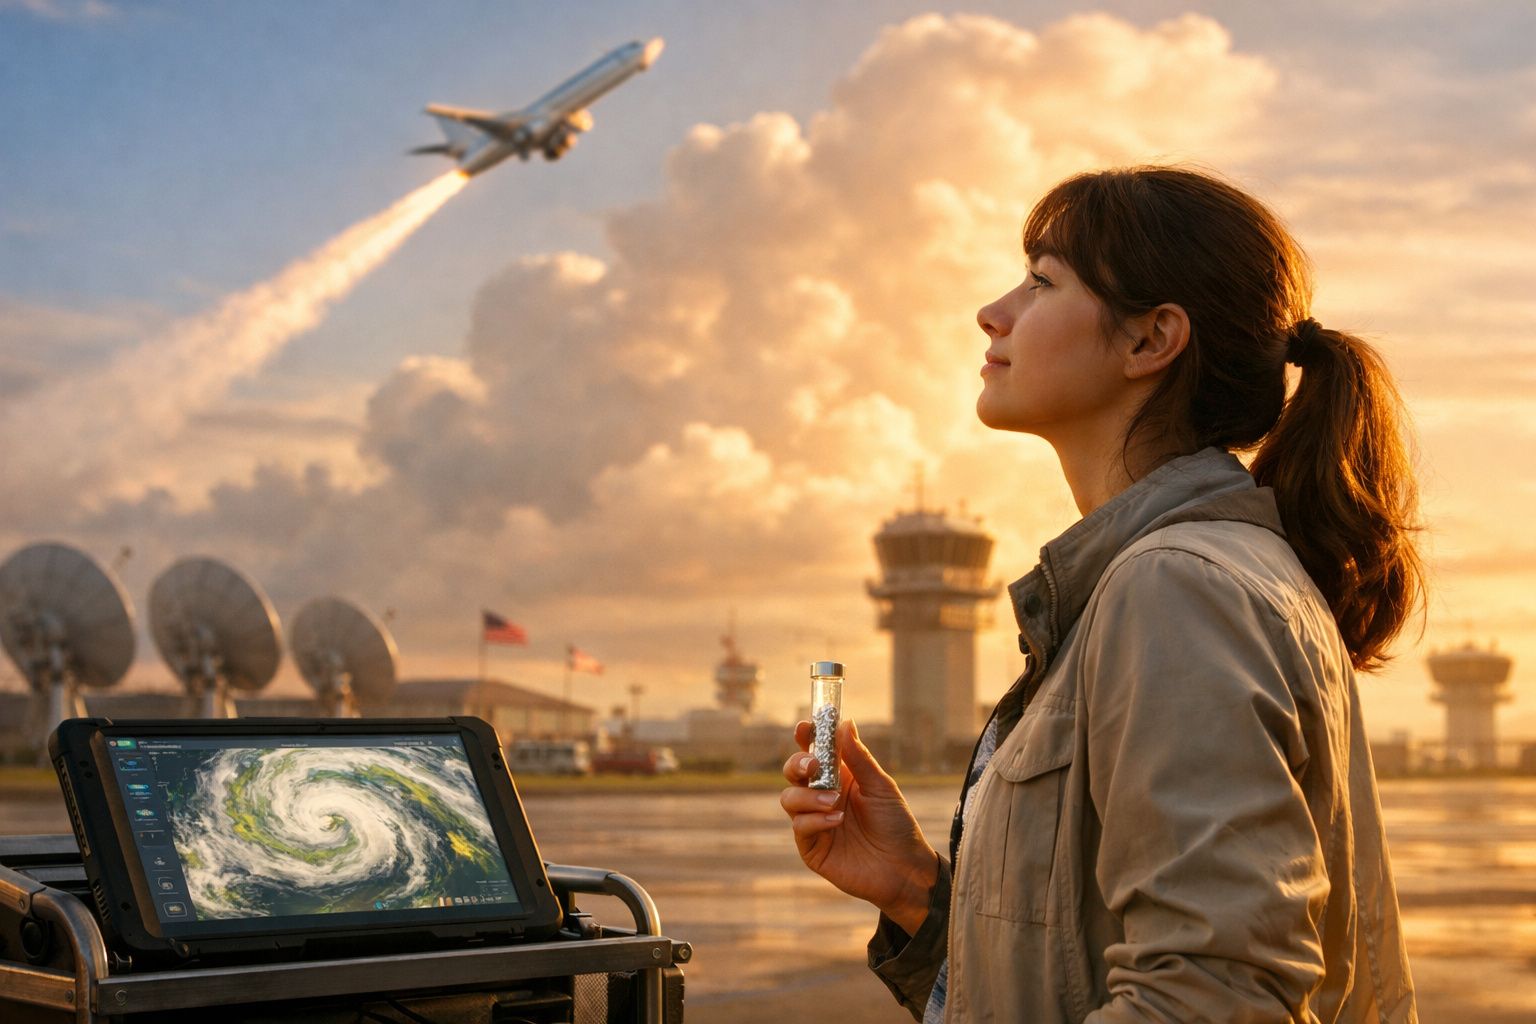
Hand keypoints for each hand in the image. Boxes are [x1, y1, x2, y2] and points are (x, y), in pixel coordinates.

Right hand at [779, 718, 937, 933]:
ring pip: (789, 798)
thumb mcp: (881, 786)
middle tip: (813, 764)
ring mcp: (814, 822)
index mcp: (839, 777)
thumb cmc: (896, 825)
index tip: (805, 726)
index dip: (805, 737)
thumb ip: (859, 758)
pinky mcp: (811, 847)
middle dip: (797, 763)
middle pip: (793, 772)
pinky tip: (836, 821)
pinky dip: (814, 819)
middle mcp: (822, 796)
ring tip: (834, 801)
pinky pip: (799, 826)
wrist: (904, 868)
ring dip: (808, 795)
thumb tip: (845, 723)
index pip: (814, 751)